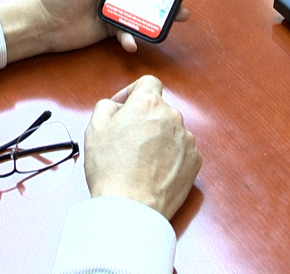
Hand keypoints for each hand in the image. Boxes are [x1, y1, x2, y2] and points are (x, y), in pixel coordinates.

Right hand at [84, 75, 201, 219]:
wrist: (132, 206)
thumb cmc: (112, 168)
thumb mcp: (95, 128)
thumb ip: (107, 106)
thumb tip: (116, 106)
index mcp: (148, 103)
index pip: (148, 82)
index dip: (132, 92)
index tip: (123, 107)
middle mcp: (172, 117)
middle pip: (158, 109)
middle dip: (143, 118)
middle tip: (125, 139)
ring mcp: (186, 140)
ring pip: (170, 130)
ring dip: (157, 138)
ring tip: (139, 159)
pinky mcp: (195, 161)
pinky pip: (181, 150)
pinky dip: (169, 156)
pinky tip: (152, 170)